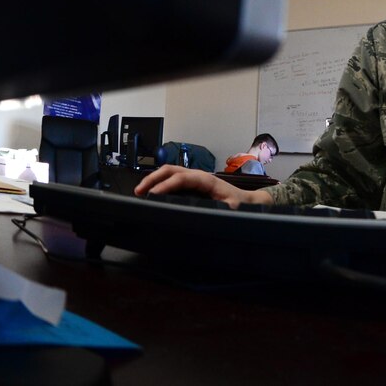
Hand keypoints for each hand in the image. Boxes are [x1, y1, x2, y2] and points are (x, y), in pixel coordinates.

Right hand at [134, 165, 271, 208]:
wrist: (247, 200)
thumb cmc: (239, 204)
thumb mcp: (231, 209)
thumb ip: (218, 210)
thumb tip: (203, 216)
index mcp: (207, 180)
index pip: (182, 178)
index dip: (166, 185)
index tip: (152, 194)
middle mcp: (198, 175)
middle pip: (171, 169)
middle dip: (153, 178)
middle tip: (138, 191)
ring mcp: (194, 178)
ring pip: (169, 172)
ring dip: (154, 179)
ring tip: (140, 191)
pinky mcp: (191, 183)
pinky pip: (172, 178)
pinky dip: (159, 182)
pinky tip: (151, 192)